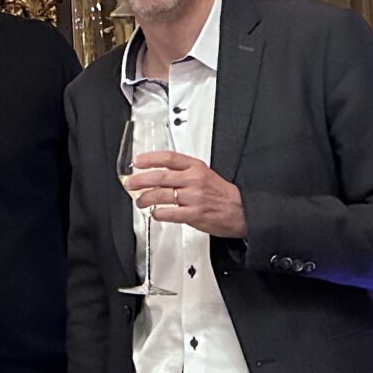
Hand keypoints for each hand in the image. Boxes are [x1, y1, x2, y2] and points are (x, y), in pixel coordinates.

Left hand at [127, 150, 247, 237]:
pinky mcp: (194, 214)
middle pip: (160, 176)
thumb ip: (184, 173)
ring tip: (140, 201)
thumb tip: (159, 174)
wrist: (241, 211)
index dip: (150, 158)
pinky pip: (170, 213)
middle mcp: (194, 180)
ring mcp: (194, 197)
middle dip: (140, 180)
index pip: (169, 158)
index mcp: (196, 168)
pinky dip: (158, 213)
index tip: (137, 161)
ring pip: (161, 195)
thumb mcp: (205, 174)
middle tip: (131, 183)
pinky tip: (155, 213)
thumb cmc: (222, 194)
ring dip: (145, 198)